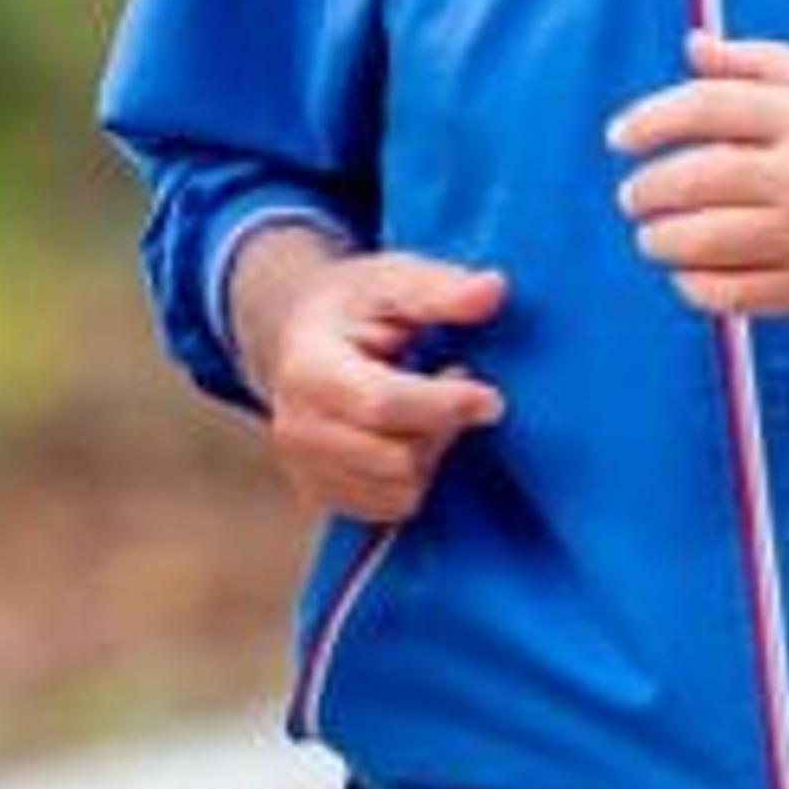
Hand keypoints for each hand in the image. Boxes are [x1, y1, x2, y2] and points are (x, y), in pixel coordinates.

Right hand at [230, 230, 507, 522]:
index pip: (381, 404)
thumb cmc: (352, 306)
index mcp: (307, 369)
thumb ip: (438, 289)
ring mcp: (305, 468)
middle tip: (453, 384)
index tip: (491, 397)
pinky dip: (415, 477)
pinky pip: (391, 508)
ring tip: (428, 409)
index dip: (445, 405)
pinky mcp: (322, 494)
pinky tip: (412, 436)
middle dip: (441, 428)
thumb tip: (491, 289)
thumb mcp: (391, 281)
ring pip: (400, 492)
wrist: (297, 335)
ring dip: (431, 455)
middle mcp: (296, 428)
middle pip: (396, 459)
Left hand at [606, 32, 788, 320]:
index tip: (620, 136)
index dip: (649, 120)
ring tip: (654, 233)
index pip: (704, 108)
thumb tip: (692, 47)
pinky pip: (729, 295)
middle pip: (690, 179)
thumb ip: (763, 64)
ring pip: (699, 242)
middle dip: (643, 189)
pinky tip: (690, 272)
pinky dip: (693, 286)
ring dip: (658, 239)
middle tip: (633, 194)